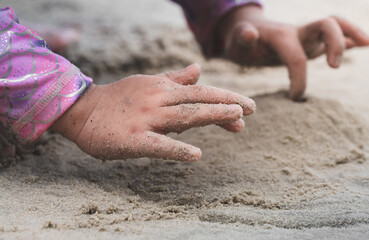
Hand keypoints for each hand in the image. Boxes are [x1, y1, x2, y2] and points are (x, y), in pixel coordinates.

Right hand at [50, 64, 255, 161]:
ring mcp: (146, 119)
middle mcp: (158, 100)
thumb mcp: (149, 83)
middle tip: (253, 109)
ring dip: (211, 115)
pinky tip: (196, 156)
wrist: (80, 110)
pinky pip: (158, 145)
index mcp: (163, 88)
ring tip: (236, 118)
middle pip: (198, 100)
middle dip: (227, 103)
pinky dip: (177, 150)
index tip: (248, 106)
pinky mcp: (132, 139)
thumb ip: (175, 79)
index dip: (225, 97)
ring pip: (184, 116)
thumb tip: (198, 69)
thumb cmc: (118, 99)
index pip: (201, 91)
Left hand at [218, 5, 368, 100]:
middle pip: (326, 25)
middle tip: (335, 67)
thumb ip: (241, 39)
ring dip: (353, 32)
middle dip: (335, 43)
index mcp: (282, 36)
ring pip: (336, 26)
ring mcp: (308, 35)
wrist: (244, 33)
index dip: (298, 79)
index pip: (297, 56)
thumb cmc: (239, 43)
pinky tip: (367, 42)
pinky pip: (337, 36)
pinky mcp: (314, 42)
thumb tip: (250, 34)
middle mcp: (299, 31)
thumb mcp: (234, 43)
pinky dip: (352, 38)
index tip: (294, 99)